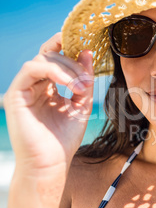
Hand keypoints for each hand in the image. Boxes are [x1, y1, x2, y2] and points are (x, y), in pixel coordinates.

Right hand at [4, 32, 93, 175]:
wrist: (51, 163)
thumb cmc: (65, 138)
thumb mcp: (82, 104)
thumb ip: (84, 79)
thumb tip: (87, 52)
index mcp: (48, 87)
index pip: (55, 58)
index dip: (67, 46)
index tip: (86, 44)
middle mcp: (34, 86)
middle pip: (50, 56)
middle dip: (73, 62)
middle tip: (88, 76)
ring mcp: (23, 89)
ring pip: (41, 60)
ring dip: (66, 68)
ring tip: (81, 86)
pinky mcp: (15, 95)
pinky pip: (31, 70)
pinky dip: (53, 71)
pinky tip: (70, 84)